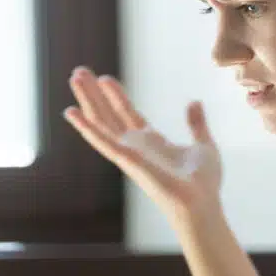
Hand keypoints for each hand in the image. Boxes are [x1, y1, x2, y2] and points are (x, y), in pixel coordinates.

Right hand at [63, 67, 223, 222]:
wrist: (202, 203)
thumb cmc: (204, 184)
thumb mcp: (204, 145)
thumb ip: (196, 124)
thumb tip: (194, 101)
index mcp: (152, 142)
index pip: (127, 114)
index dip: (115, 95)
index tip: (104, 78)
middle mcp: (136, 147)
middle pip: (108, 114)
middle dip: (93, 93)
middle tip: (79, 71)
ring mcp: (129, 153)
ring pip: (101, 121)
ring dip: (87, 99)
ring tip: (74, 77)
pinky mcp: (127, 160)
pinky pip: (102, 141)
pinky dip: (85, 126)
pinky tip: (71, 112)